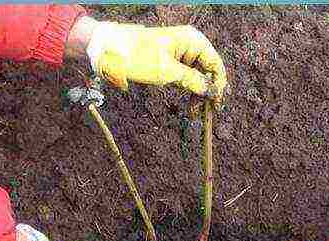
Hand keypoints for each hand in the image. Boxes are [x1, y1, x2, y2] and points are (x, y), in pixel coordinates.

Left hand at [86, 21, 227, 108]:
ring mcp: (180, 53)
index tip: (216, 103)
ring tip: (193, 112)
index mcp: (192, 41)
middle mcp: (189, 45)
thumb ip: (192, 80)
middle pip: (208, 71)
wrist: (110, 50)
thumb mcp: (166, 71)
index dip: (218, 84)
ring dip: (197, 94)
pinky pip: (186, 77)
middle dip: (207, 91)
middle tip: (204, 112)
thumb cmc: (137, 56)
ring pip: (197, 76)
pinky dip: (188, 91)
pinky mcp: (170, 62)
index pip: (215, 64)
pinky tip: (188, 105)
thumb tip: (211, 91)